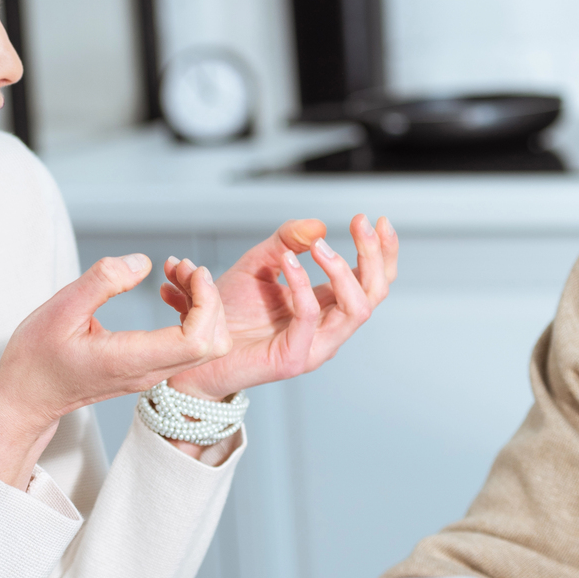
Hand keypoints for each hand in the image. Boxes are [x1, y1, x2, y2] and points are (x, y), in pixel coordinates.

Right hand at [0, 254, 229, 486]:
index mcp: (132, 360)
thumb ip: (102, 282)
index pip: (198, 340)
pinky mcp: (149, 367)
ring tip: (173, 272)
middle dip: (208, 297)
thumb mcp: (59, 309)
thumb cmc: (37, 358)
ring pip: (205, 343)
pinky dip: (189, 313)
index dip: (206, 302)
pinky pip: (188, 343)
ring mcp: (152, 372)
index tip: (188, 271)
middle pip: (213, 343)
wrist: (26, 397)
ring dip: (200, 303)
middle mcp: (150, 371)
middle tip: (180, 266)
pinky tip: (167, 291)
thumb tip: (143, 262)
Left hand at [164, 214, 398, 402]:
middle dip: (374, 255)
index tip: (377, 219)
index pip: (371, 281)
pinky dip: (303, 284)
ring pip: (355, 309)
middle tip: (361, 222)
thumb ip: (286, 241)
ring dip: (342, 270)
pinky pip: (310, 317)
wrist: (196, 348)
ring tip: (319, 246)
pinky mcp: (293, 358)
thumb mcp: (258, 263)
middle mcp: (329, 329)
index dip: (382, 251)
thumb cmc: (227, 312)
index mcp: (328, 308)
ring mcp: (315, 347)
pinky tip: (287, 261)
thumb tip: (319, 226)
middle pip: (374, 293)